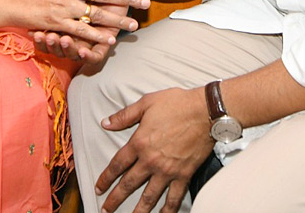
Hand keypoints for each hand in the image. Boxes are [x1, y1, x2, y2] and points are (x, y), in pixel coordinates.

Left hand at [96, 87, 215, 212]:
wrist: (205, 111)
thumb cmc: (178, 104)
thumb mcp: (146, 103)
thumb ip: (125, 115)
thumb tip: (106, 123)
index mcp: (139, 142)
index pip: (117, 164)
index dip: (106, 178)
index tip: (99, 187)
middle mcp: (151, 160)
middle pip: (128, 184)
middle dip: (115, 199)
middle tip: (106, 209)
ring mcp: (167, 170)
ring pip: (148, 196)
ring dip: (138, 210)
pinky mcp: (183, 175)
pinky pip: (174, 197)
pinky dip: (168, 209)